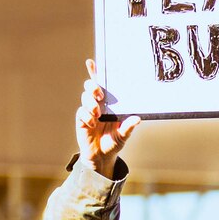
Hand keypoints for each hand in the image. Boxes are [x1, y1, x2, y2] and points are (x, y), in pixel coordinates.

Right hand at [78, 58, 140, 174]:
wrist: (102, 157)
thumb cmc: (114, 142)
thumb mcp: (123, 135)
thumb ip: (128, 127)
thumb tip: (137, 119)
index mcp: (109, 103)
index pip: (102, 85)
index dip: (95, 72)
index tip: (91, 62)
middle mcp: (98, 104)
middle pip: (90, 86)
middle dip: (93, 86)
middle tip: (100, 95)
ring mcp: (88, 111)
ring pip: (85, 97)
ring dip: (91, 103)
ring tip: (97, 114)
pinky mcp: (81, 120)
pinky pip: (81, 112)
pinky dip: (86, 117)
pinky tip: (91, 124)